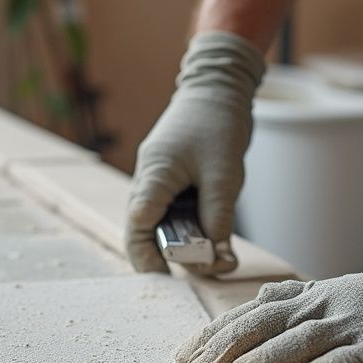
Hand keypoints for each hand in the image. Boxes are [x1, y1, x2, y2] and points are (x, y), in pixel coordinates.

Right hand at [126, 31, 264, 273]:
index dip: (148, 256)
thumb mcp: (224, 174)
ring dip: (187, 241)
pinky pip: (175, 212)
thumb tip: (217, 260)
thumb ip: (217, 218)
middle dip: (172, 254)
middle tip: (204, 267)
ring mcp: (159, 180)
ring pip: (162, 224)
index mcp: (154, 175)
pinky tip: (215, 236)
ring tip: (218, 254)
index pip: (138, 225)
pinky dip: (193, 227)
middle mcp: (149, 180)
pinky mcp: (172, 180)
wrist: (219, 87)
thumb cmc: (218, 122)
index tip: (167, 276)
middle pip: (146, 231)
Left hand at [174, 197, 362, 362]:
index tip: (183, 356)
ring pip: (294, 345)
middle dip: (224, 347)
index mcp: (305, 299)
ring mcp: (348, 329)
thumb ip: (295, 298)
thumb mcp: (332, 294)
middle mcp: (319, 310)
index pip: (249, 314)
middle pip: (262, 325)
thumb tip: (259, 300)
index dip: (215, 334)